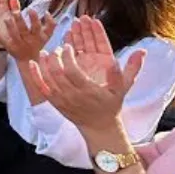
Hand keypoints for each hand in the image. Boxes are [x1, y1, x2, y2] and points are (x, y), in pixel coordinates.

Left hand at [0, 2, 55, 63]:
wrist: (31, 61)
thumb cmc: (39, 44)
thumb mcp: (47, 36)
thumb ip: (51, 24)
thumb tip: (47, 12)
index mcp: (37, 35)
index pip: (37, 26)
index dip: (34, 19)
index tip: (30, 9)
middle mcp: (28, 39)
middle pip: (23, 29)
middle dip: (19, 20)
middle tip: (15, 11)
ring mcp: (18, 44)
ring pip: (14, 35)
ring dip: (10, 27)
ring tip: (6, 19)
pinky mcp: (10, 48)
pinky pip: (3, 42)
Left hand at [23, 17, 144, 132]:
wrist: (99, 127)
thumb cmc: (111, 105)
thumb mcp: (123, 88)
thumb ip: (130, 70)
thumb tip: (141, 51)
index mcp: (88, 90)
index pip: (72, 71)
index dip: (68, 58)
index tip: (69, 46)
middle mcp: (73, 95)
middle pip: (57, 74)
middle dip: (55, 58)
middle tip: (58, 47)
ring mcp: (62, 99)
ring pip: (48, 79)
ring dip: (44, 64)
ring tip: (45, 52)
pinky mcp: (55, 102)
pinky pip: (42, 88)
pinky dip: (35, 75)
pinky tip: (33, 63)